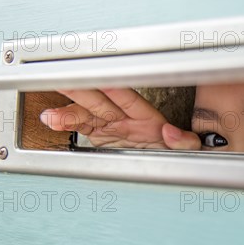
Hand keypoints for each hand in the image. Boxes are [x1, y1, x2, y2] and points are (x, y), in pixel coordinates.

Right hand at [40, 88, 200, 149]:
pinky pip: (81, 125)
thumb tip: (171, 132)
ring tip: (52, 116)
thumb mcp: (191, 149)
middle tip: (65, 81)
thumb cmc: (179, 152)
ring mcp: (111, 124)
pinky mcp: (100, 133)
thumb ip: (186, 142)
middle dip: (83, 91)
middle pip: (101, 101)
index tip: (103, 81)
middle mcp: (126, 118)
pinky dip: (66, 123)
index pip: (129, 100)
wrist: (166, 163)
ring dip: (68, 112)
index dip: (115, 90)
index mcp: (148, 119)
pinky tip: (53, 121)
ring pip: (86, 112)